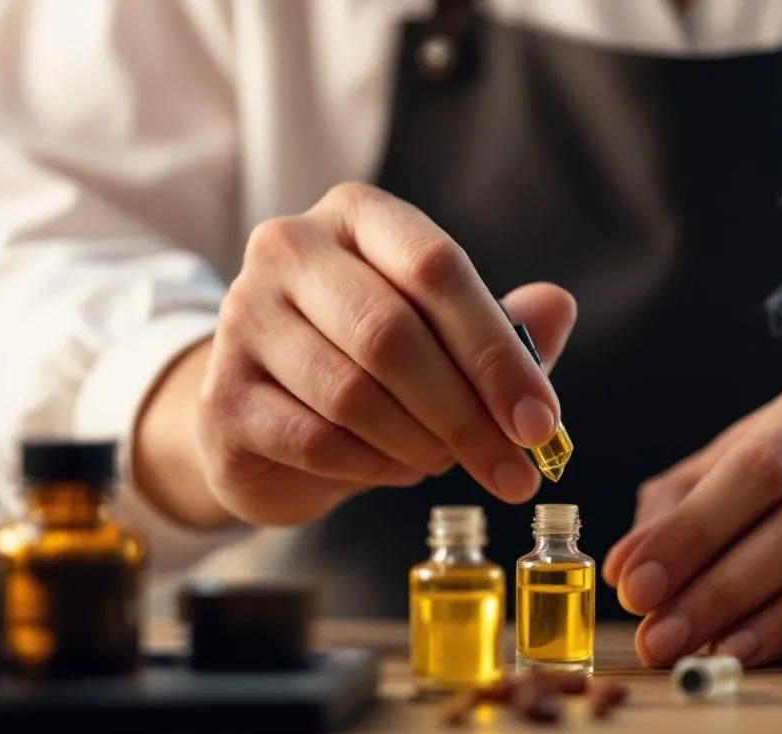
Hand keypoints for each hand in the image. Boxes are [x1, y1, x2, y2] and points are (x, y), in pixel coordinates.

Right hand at [197, 182, 576, 525]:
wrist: (268, 416)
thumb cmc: (371, 361)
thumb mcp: (446, 337)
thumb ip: (503, 327)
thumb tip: (559, 308)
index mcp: (358, 216)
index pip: (435, 267)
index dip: (495, 352)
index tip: (541, 422)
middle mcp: (290, 249)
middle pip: (393, 334)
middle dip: (468, 415)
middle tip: (515, 469)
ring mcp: (244, 318)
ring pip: (354, 393)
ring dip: (422, 444)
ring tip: (446, 459)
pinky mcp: (222, 396)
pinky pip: (317, 441)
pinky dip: (374, 467)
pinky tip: (394, 467)